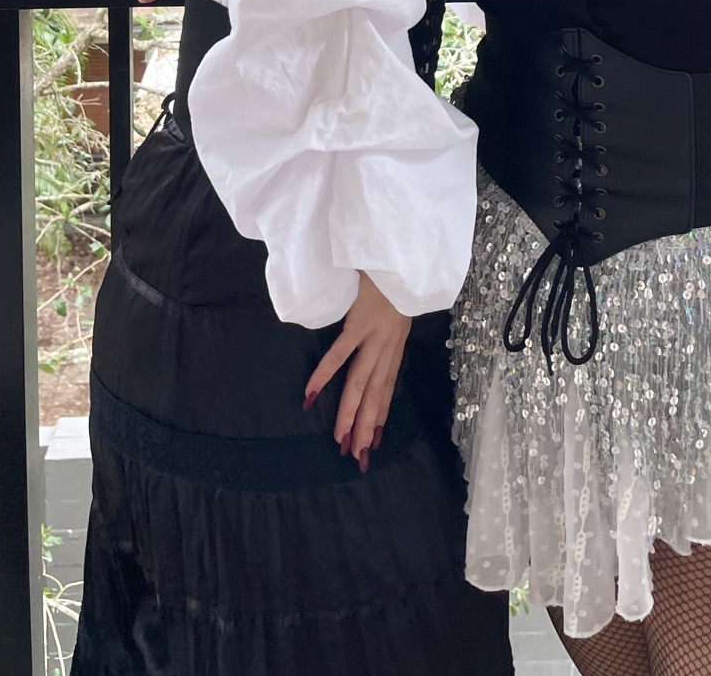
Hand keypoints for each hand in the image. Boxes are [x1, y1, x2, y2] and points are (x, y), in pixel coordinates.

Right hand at [303, 274, 409, 470]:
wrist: (399, 256)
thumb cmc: (393, 279)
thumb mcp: (396, 311)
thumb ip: (385, 331)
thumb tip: (372, 348)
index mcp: (395, 345)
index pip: (387, 388)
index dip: (381, 416)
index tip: (374, 441)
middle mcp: (388, 346)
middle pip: (376, 393)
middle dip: (367, 426)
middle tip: (358, 456)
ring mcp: (375, 336)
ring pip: (361, 382)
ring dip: (351, 412)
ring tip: (340, 438)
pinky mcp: (360, 323)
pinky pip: (340, 354)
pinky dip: (325, 374)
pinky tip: (311, 395)